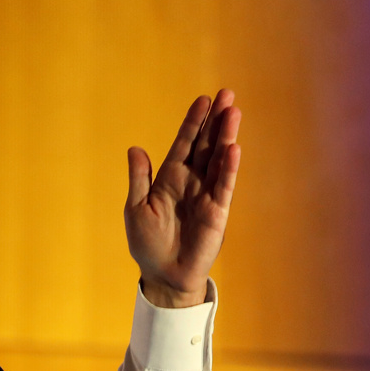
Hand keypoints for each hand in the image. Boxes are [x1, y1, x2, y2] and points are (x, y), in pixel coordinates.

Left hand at [124, 89, 240, 307]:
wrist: (163, 275)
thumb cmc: (147, 244)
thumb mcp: (137, 208)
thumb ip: (139, 179)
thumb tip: (135, 148)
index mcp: (169, 178)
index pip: (184, 144)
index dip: (193, 123)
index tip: (203, 100)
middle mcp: (191, 182)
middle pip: (206, 145)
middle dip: (215, 121)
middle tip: (227, 95)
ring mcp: (206, 195)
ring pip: (218, 160)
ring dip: (225, 137)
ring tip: (233, 112)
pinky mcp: (217, 212)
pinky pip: (223, 186)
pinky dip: (228, 168)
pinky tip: (233, 149)